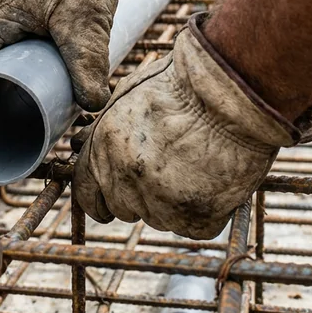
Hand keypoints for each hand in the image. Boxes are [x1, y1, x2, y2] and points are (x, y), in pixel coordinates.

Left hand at [72, 14, 311, 239]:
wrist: (229, 93)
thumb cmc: (184, 84)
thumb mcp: (128, 96)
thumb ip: (104, 130)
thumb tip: (82, 144)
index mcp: (103, 152)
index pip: (87, 195)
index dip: (102, 195)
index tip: (118, 192)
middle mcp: (125, 182)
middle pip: (124, 208)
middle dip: (141, 195)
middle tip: (171, 167)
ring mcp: (160, 205)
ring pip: (161, 218)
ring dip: (175, 202)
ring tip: (199, 165)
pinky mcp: (196, 220)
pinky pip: (197, 228)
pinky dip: (208, 212)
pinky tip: (218, 181)